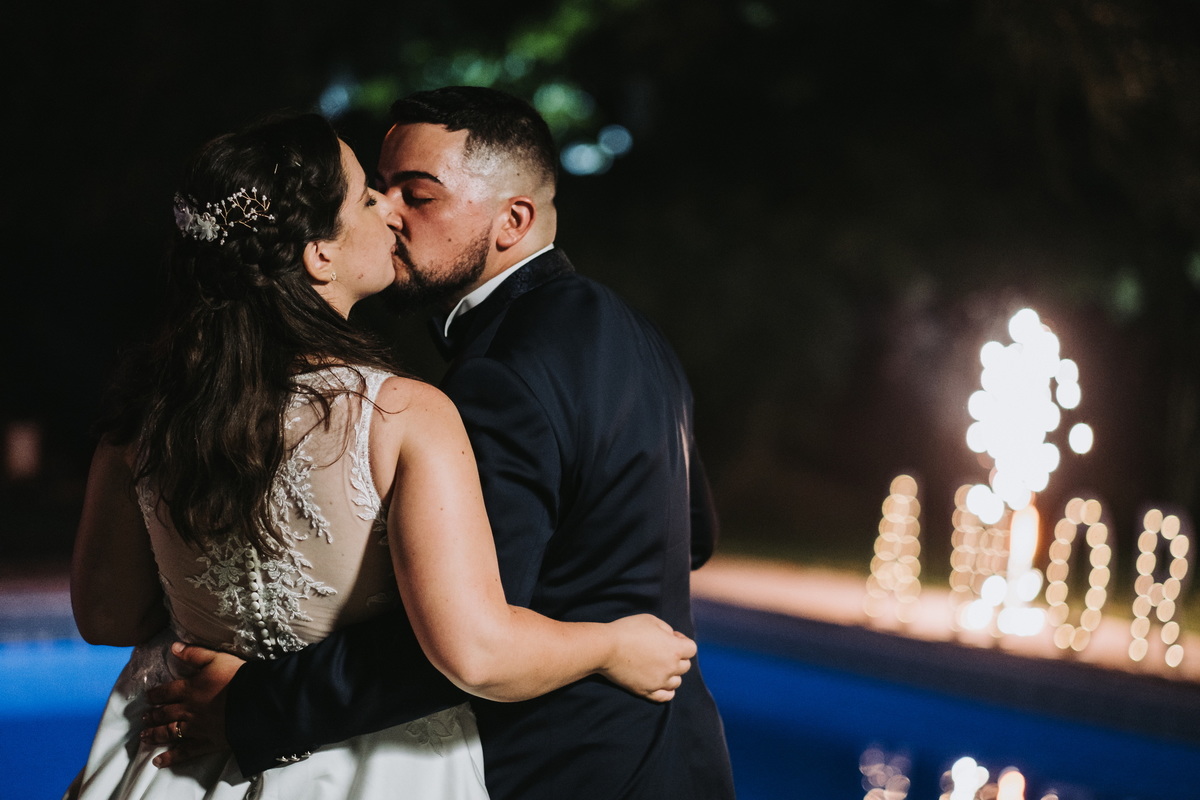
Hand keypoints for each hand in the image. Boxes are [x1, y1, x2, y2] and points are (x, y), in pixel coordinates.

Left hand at [140, 642, 244, 767]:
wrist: (255, 701)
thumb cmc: (237, 677)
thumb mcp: (216, 659)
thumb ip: (194, 654)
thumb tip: (173, 647)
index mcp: (190, 689)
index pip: (166, 692)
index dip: (155, 695)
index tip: (147, 698)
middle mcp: (188, 710)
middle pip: (165, 713)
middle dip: (153, 716)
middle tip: (144, 718)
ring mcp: (196, 728)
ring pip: (170, 732)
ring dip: (155, 734)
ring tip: (145, 737)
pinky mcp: (206, 742)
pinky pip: (185, 752)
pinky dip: (171, 757)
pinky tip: (158, 762)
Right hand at [600, 614, 695, 702]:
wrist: (606, 648)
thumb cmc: (628, 630)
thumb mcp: (651, 620)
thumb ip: (667, 629)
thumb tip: (672, 638)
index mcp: (675, 649)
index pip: (692, 649)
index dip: (683, 641)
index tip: (670, 637)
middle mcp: (671, 667)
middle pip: (685, 666)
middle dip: (678, 657)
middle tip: (662, 650)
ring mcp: (659, 682)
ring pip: (676, 682)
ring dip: (672, 673)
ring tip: (659, 665)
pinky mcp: (646, 691)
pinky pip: (665, 696)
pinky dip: (667, 690)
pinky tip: (661, 682)